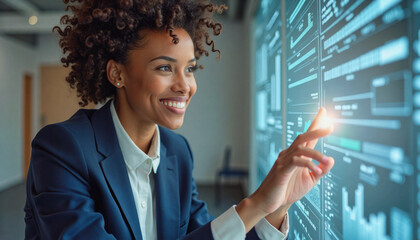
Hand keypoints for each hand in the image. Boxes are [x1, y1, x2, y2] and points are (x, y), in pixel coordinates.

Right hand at [236, 108, 334, 231]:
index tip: (324, 112)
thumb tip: (331, 160)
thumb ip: (320, 170)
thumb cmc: (287, 190)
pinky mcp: (281, 169)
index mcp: (296, 155)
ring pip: (301, 148)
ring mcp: (283, 161)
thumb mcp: (310, 181)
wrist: (269, 202)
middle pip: (303, 137)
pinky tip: (316, 170)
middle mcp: (289, 154)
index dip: (315, 124)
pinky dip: (308, 164)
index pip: (307, 137)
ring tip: (326, 160)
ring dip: (316, 154)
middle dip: (316, 130)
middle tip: (330, 126)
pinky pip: (295, 161)